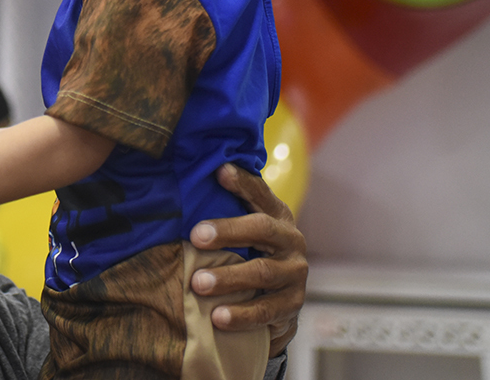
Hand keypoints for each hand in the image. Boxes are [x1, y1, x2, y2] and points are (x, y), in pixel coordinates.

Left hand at [189, 164, 307, 356]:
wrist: (279, 299)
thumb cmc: (250, 253)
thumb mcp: (244, 227)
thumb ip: (227, 206)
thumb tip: (195, 175)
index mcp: (278, 215)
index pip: (260, 193)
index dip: (242, 182)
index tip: (219, 171)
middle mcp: (291, 240)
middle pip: (262, 229)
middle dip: (228, 232)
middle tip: (195, 236)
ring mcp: (295, 274)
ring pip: (262, 273)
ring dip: (229, 278)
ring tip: (197, 283)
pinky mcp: (292, 305)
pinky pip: (266, 311)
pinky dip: (241, 315)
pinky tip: (217, 317)